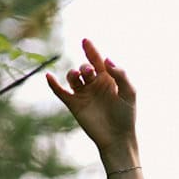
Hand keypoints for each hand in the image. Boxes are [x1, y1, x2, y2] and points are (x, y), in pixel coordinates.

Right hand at [46, 38, 135, 156]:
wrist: (117, 138)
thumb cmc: (126, 116)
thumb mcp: (129, 92)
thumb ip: (120, 74)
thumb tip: (106, 59)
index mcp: (108, 79)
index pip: (97, 60)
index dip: (91, 50)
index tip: (85, 40)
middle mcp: (94, 85)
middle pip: (85, 68)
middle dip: (85, 67)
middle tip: (89, 72)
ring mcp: (83, 94)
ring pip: (72, 77)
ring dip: (73, 74)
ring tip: (78, 77)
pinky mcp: (74, 105)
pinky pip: (60, 92)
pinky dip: (53, 84)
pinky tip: (49, 76)